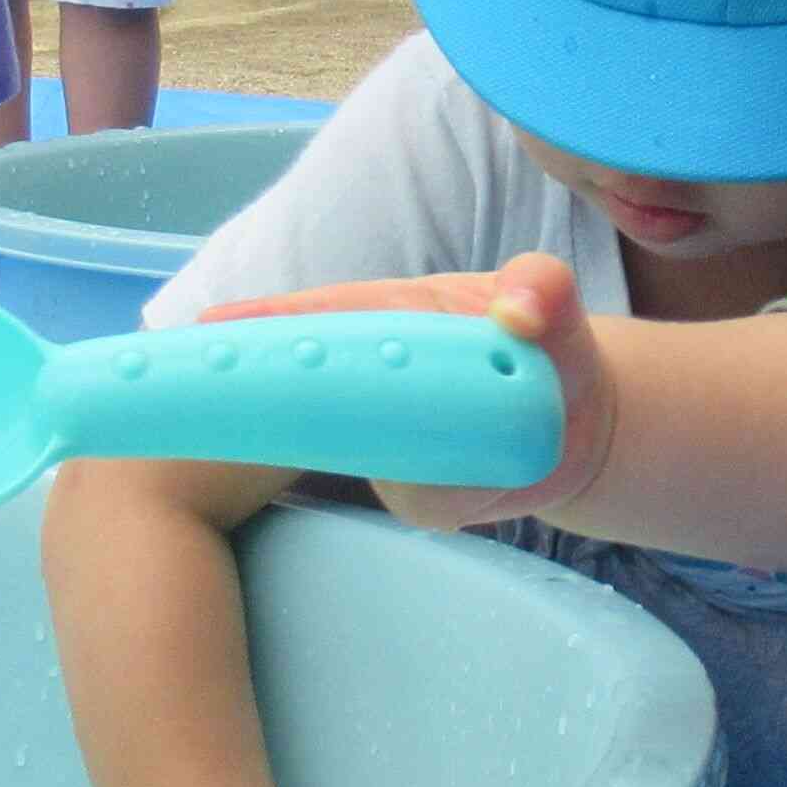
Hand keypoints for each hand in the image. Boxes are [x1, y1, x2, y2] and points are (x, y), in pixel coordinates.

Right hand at [193, 252, 608, 523]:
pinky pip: (423, 499)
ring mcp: (389, 441)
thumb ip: (542, 287)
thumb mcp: (550, 301)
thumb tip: (520, 312)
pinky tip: (487, 481)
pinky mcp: (419, 495)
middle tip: (225, 402)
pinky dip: (456, 492)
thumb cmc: (546, 343)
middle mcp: (374, 380)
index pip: (315, 315)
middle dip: (266, 393)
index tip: (209, 327)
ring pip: (360, 456)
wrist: (578, 423)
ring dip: (382, 456)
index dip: (260, 321)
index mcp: (389, 316)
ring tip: (424, 454)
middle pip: (307, 387)